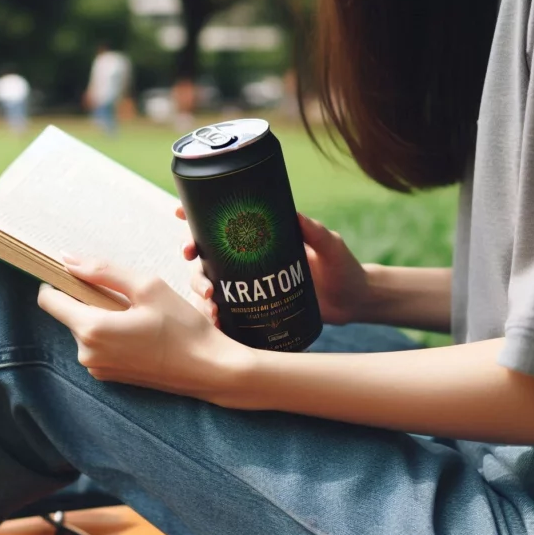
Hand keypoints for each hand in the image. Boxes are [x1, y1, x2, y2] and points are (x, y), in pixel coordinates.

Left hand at [37, 254, 253, 401]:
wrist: (209, 369)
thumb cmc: (183, 327)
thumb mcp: (147, 287)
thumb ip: (103, 270)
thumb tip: (67, 258)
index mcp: (91, 329)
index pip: (48, 299)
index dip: (58, 280)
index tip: (77, 271)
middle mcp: (87, 353)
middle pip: (70, 313)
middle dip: (90, 298)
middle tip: (128, 295)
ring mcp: (97, 368)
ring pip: (85, 328)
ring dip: (103, 315)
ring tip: (139, 315)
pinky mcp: (109, 376)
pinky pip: (99, 344)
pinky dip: (112, 332)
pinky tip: (141, 331)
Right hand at [176, 207, 370, 324]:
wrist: (354, 302)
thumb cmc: (344, 267)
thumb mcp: (330, 245)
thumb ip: (315, 233)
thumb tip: (296, 215)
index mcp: (261, 238)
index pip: (223, 223)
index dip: (195, 215)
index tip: (179, 211)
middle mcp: (248, 260)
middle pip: (205, 255)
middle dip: (192, 258)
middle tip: (194, 262)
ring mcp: (249, 285)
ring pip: (209, 284)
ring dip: (200, 292)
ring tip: (212, 305)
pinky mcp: (255, 309)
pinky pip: (227, 312)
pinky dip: (216, 317)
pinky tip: (217, 323)